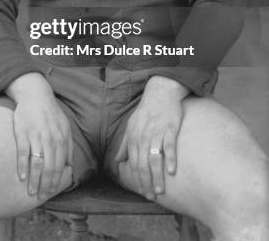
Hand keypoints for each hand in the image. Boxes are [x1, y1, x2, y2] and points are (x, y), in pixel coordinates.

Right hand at [7, 73, 72, 200]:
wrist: (35, 95)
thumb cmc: (50, 113)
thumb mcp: (65, 126)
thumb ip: (68, 145)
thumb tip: (69, 165)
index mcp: (61, 139)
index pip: (59, 166)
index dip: (55, 182)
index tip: (50, 193)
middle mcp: (50, 139)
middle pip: (49, 168)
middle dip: (45, 185)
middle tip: (40, 196)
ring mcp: (36, 136)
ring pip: (37, 164)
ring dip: (34, 180)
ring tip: (30, 192)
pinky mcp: (23, 133)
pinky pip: (23, 153)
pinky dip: (23, 167)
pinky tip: (21, 177)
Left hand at [115, 76, 188, 200]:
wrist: (160, 92)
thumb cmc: (146, 111)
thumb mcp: (131, 125)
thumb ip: (124, 144)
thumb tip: (117, 160)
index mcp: (133, 137)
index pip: (133, 163)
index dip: (137, 179)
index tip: (142, 191)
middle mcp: (143, 136)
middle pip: (142, 164)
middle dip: (145, 182)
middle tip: (151, 196)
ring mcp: (156, 132)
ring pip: (154, 159)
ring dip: (157, 176)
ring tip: (160, 190)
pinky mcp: (169, 128)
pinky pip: (169, 146)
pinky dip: (170, 159)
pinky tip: (172, 172)